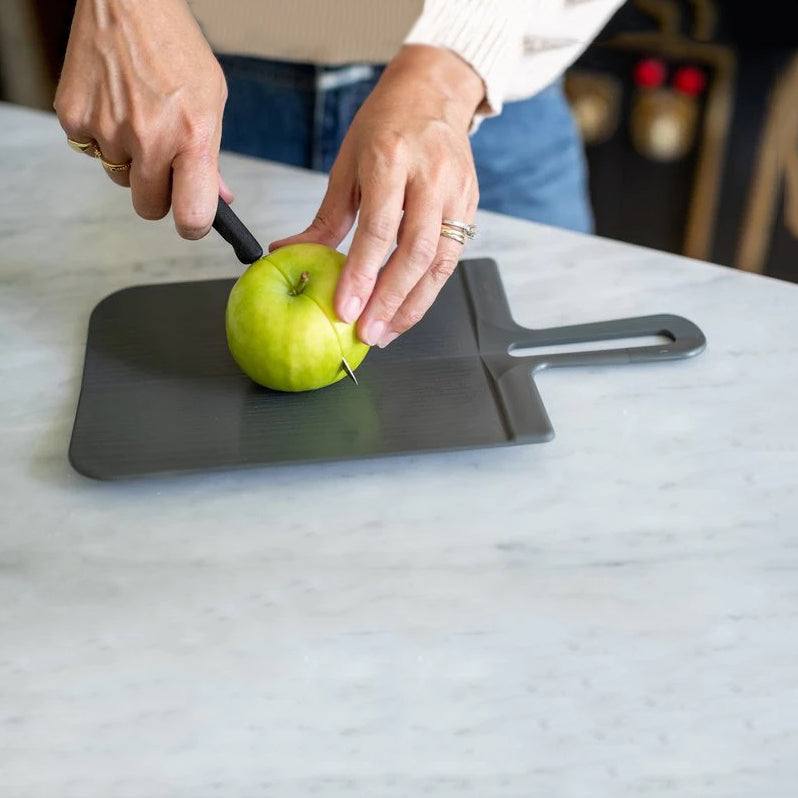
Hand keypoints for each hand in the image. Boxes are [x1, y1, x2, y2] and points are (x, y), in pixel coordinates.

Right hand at [54, 0, 231, 238]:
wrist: (127, 2)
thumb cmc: (176, 50)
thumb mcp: (212, 103)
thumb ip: (212, 158)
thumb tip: (220, 200)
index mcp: (191, 138)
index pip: (191, 216)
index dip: (193, 225)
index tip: (192, 221)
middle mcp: (148, 139)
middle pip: (149, 207)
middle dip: (158, 193)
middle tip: (164, 162)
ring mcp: (106, 129)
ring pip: (120, 180)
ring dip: (130, 162)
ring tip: (138, 118)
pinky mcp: (73, 118)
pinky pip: (92, 152)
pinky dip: (104, 138)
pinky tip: (115, 104)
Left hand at [271, 45, 483, 346]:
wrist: (434, 95)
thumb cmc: (385, 126)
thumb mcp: (348, 164)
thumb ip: (327, 217)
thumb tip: (289, 254)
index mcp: (392, 158)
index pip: (379, 228)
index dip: (363, 273)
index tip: (345, 309)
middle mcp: (431, 177)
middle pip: (415, 252)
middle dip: (390, 300)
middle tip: (367, 333)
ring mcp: (457, 193)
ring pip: (440, 262)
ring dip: (413, 305)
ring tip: (386, 332)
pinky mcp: (470, 207)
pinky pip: (451, 259)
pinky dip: (428, 290)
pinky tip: (406, 310)